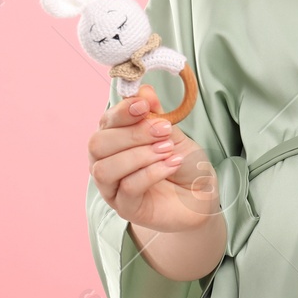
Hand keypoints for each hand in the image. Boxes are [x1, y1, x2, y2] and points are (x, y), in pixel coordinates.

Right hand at [89, 84, 217, 232]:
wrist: (200, 194)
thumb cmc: (182, 162)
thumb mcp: (171, 133)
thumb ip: (155, 114)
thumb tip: (144, 90)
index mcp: (113, 140)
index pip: (105, 122)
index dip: (122, 111)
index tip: (145, 104)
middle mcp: (105, 163)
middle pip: (98, 144)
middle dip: (132, 134)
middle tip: (164, 130)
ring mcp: (112, 188)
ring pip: (106, 168)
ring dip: (139, 155)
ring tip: (167, 149)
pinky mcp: (125, 208)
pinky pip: (128, 188)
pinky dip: (151, 172)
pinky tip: (171, 164)